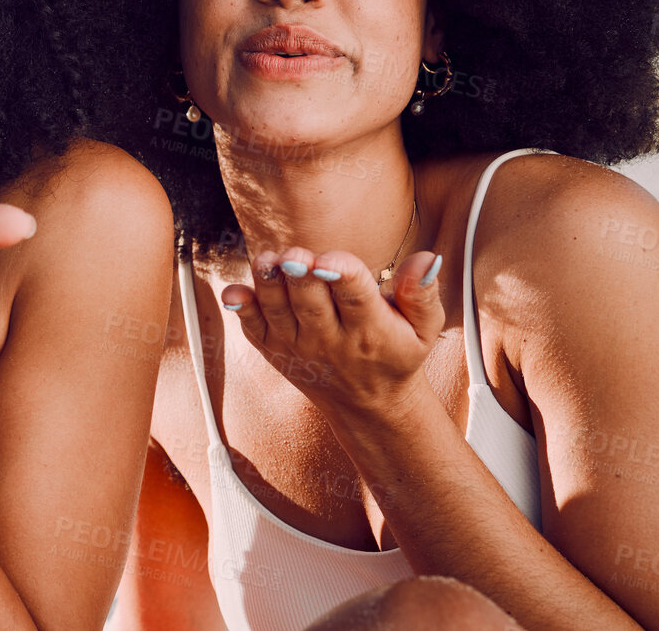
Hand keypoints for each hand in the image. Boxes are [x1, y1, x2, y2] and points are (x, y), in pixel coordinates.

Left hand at [219, 247, 445, 417]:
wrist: (369, 404)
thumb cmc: (397, 354)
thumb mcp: (423, 329)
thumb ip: (422, 293)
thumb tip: (425, 259)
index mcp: (371, 331)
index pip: (356, 299)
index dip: (342, 276)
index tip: (331, 261)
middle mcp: (331, 341)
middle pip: (311, 303)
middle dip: (301, 277)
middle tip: (294, 255)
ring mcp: (298, 346)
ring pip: (278, 311)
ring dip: (269, 285)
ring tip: (267, 260)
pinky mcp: (273, 349)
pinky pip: (253, 328)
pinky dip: (242, 310)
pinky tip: (233, 291)